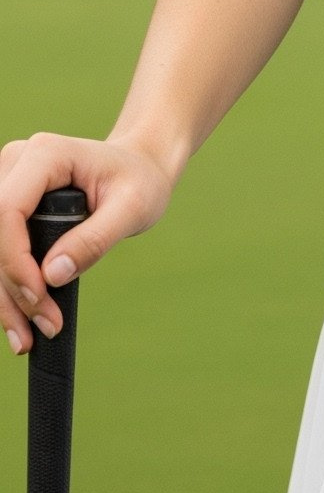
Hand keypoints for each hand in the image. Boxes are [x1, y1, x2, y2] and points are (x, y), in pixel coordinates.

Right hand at [0, 132, 174, 354]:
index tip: (41, 298)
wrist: (140, 169)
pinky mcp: (10, 204)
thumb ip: (95, 239)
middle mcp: (17, 162)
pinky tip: (20, 320)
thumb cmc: (139, 181)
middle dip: (11, 286)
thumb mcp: (132, 208)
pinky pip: (0, 249)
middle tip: (44, 325)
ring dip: (4, 295)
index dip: (16, 259)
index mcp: (46, 154)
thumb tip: (52, 276)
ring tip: (27, 338)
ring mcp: (9, 182)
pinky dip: (7, 286)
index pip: (9, 209)